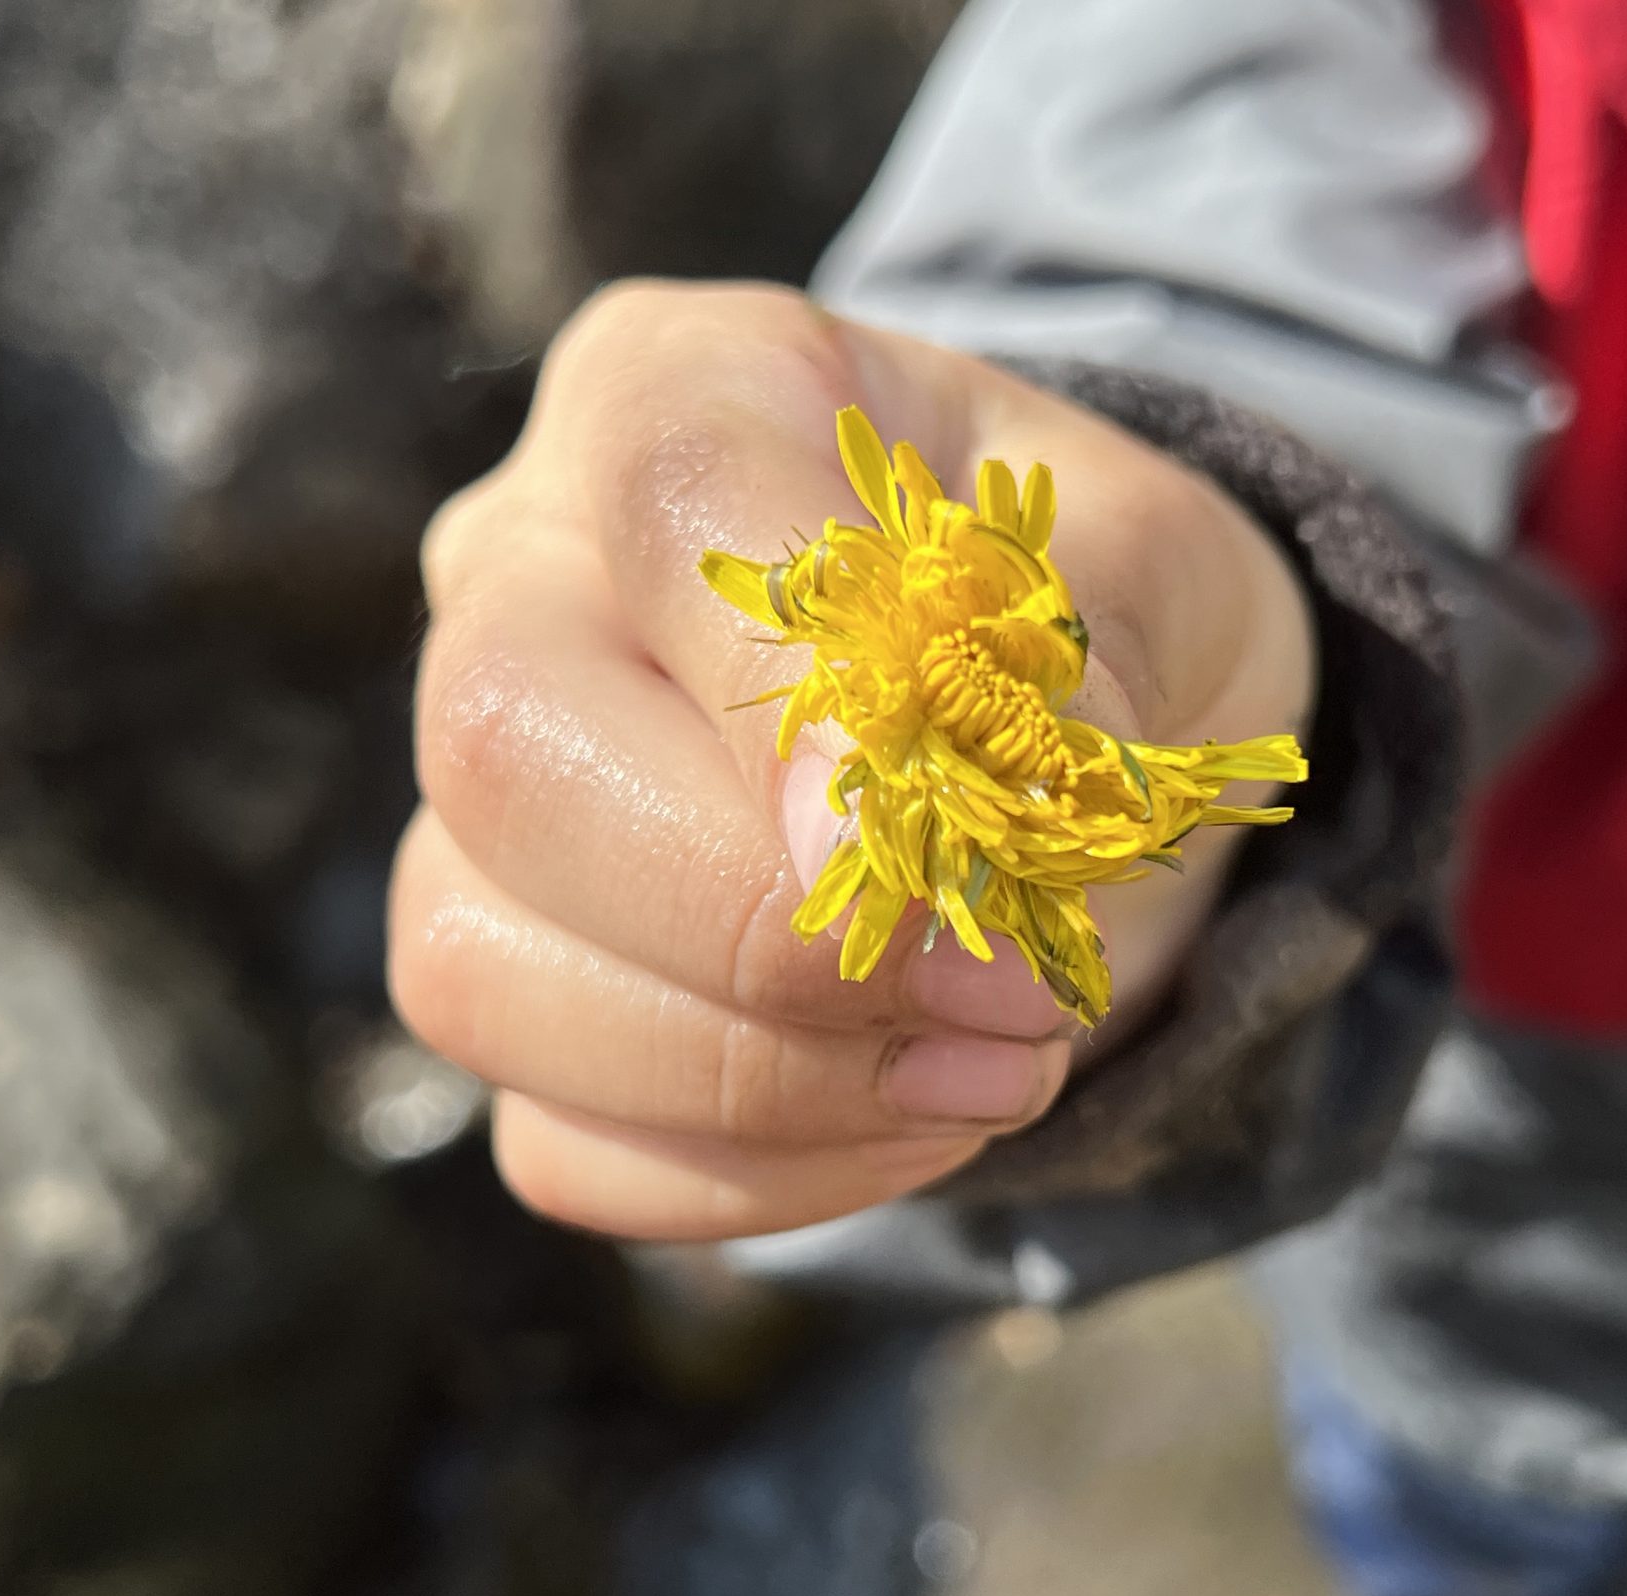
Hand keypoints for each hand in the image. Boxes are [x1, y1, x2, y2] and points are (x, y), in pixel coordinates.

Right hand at [392, 281, 1312, 1240]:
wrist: (1063, 745)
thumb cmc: (1087, 611)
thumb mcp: (1145, 570)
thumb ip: (1070, 649)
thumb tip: (971, 813)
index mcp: (675, 391)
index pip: (670, 493)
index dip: (790, 691)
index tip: (939, 849)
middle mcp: (518, 581)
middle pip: (506, 755)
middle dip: (766, 931)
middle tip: (1017, 1002)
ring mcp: (480, 806)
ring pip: (481, 974)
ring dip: (770, 1081)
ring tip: (1001, 1071)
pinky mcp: (517, 991)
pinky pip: (557, 1139)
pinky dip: (757, 1173)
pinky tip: (913, 1115)